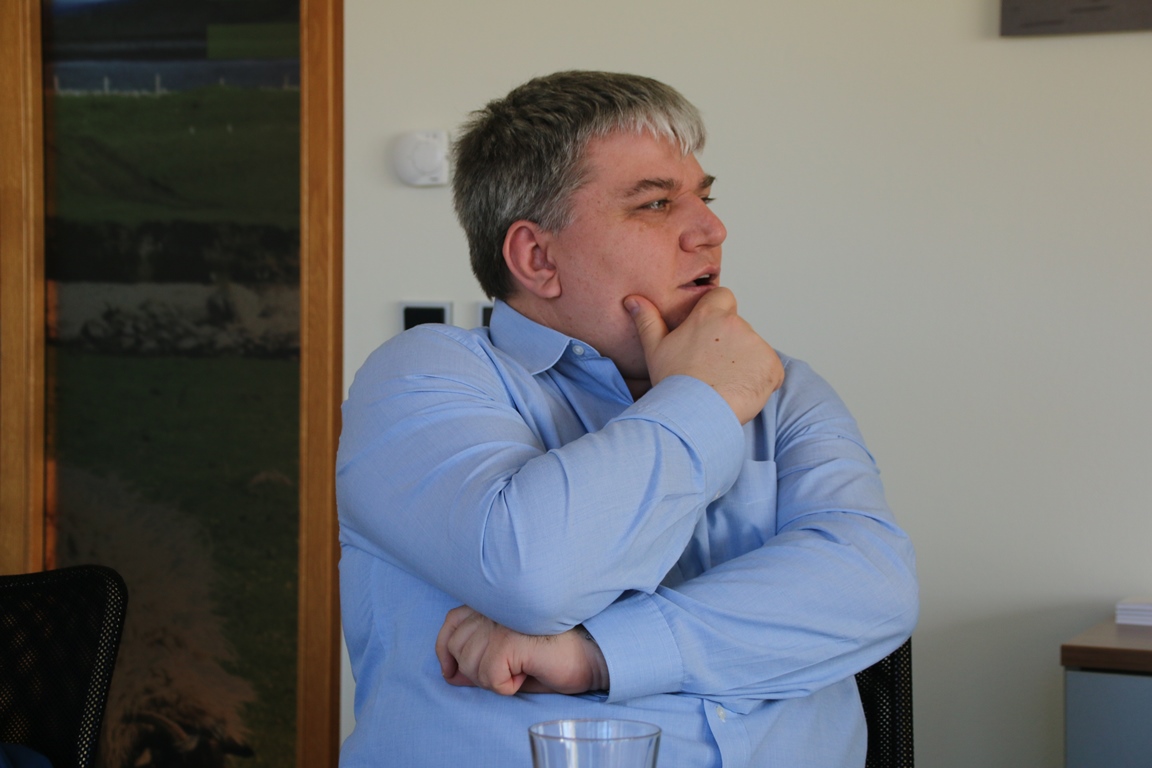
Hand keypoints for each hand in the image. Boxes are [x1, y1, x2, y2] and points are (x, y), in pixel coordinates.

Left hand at [435, 606, 609, 695]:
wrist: (592, 655)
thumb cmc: (553, 657)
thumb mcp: (509, 661)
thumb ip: (478, 662)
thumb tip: (450, 675)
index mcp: (494, 602)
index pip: (451, 623)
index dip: (446, 650)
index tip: (452, 671)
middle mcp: (495, 606)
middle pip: (457, 647)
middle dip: (475, 672)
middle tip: (507, 673)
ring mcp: (501, 620)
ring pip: (470, 665)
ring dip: (492, 680)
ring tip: (520, 671)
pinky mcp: (509, 639)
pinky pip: (489, 676)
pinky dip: (506, 686)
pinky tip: (526, 674)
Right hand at [624, 287, 782, 423]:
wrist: (693, 414)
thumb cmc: (673, 384)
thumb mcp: (655, 349)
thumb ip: (648, 320)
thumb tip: (633, 300)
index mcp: (709, 315)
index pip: (724, 297)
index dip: (719, 313)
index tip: (710, 335)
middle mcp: (736, 324)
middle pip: (739, 330)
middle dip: (731, 347)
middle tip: (712, 370)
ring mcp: (757, 345)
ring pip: (754, 351)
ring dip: (745, 364)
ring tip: (724, 385)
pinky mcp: (772, 366)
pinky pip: (771, 371)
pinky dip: (761, 381)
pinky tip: (740, 393)